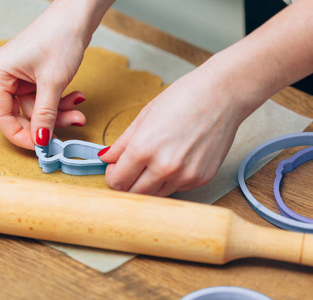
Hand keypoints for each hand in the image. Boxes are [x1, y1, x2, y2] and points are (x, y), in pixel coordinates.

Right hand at [0, 0, 113, 148]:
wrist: (77, 14)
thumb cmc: (60, 38)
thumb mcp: (53, 83)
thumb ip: (45, 115)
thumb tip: (40, 142)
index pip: (1, 116)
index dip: (19, 135)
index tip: (40, 147)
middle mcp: (6, 75)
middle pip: (22, 113)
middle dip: (48, 122)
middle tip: (71, 125)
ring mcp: (21, 75)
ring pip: (38, 107)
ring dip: (60, 112)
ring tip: (80, 111)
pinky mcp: (35, 74)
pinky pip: (46, 98)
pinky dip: (61, 102)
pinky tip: (77, 97)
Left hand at [99, 67, 243, 195]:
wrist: (221, 95)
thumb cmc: (183, 99)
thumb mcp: (144, 117)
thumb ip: (122, 143)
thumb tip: (106, 158)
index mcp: (144, 149)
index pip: (117, 181)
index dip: (113, 176)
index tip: (115, 168)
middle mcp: (164, 167)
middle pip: (134, 194)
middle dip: (128, 183)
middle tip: (130, 169)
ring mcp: (184, 176)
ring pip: (155, 195)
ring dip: (148, 184)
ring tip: (154, 162)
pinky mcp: (201, 179)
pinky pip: (177, 189)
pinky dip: (170, 180)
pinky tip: (174, 160)